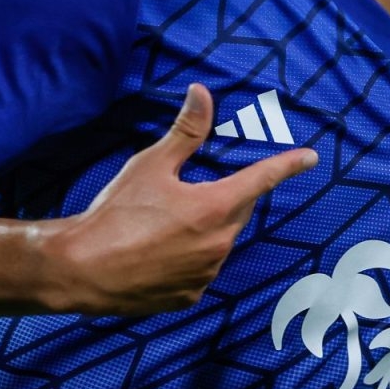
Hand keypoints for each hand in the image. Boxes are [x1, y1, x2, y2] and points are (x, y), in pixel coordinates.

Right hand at [40, 83, 316, 315]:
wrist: (80, 269)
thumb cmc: (115, 213)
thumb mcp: (151, 164)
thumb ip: (185, 131)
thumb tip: (203, 92)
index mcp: (216, 207)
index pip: (262, 179)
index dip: (287, 165)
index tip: (309, 157)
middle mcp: (219, 244)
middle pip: (238, 210)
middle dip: (226, 196)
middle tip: (193, 190)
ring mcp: (205, 274)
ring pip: (219, 241)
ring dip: (205, 228)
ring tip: (161, 224)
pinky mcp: (189, 297)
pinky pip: (200, 270)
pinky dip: (188, 257)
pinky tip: (157, 251)